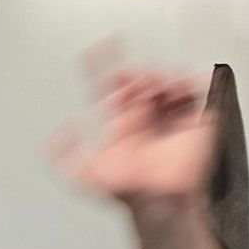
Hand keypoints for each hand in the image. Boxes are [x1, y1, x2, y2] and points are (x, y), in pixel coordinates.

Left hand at [47, 52, 214, 205]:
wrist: (158, 200)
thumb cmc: (128, 192)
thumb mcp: (84, 176)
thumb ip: (63, 156)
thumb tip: (55, 134)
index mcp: (122, 127)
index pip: (113, 90)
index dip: (105, 68)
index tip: (100, 48)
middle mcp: (145, 120)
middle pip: (140, 81)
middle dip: (135, 75)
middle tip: (133, 82)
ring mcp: (169, 118)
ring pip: (164, 81)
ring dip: (158, 77)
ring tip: (152, 88)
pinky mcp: (193, 120)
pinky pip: (193, 91)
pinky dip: (185, 82)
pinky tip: (174, 88)